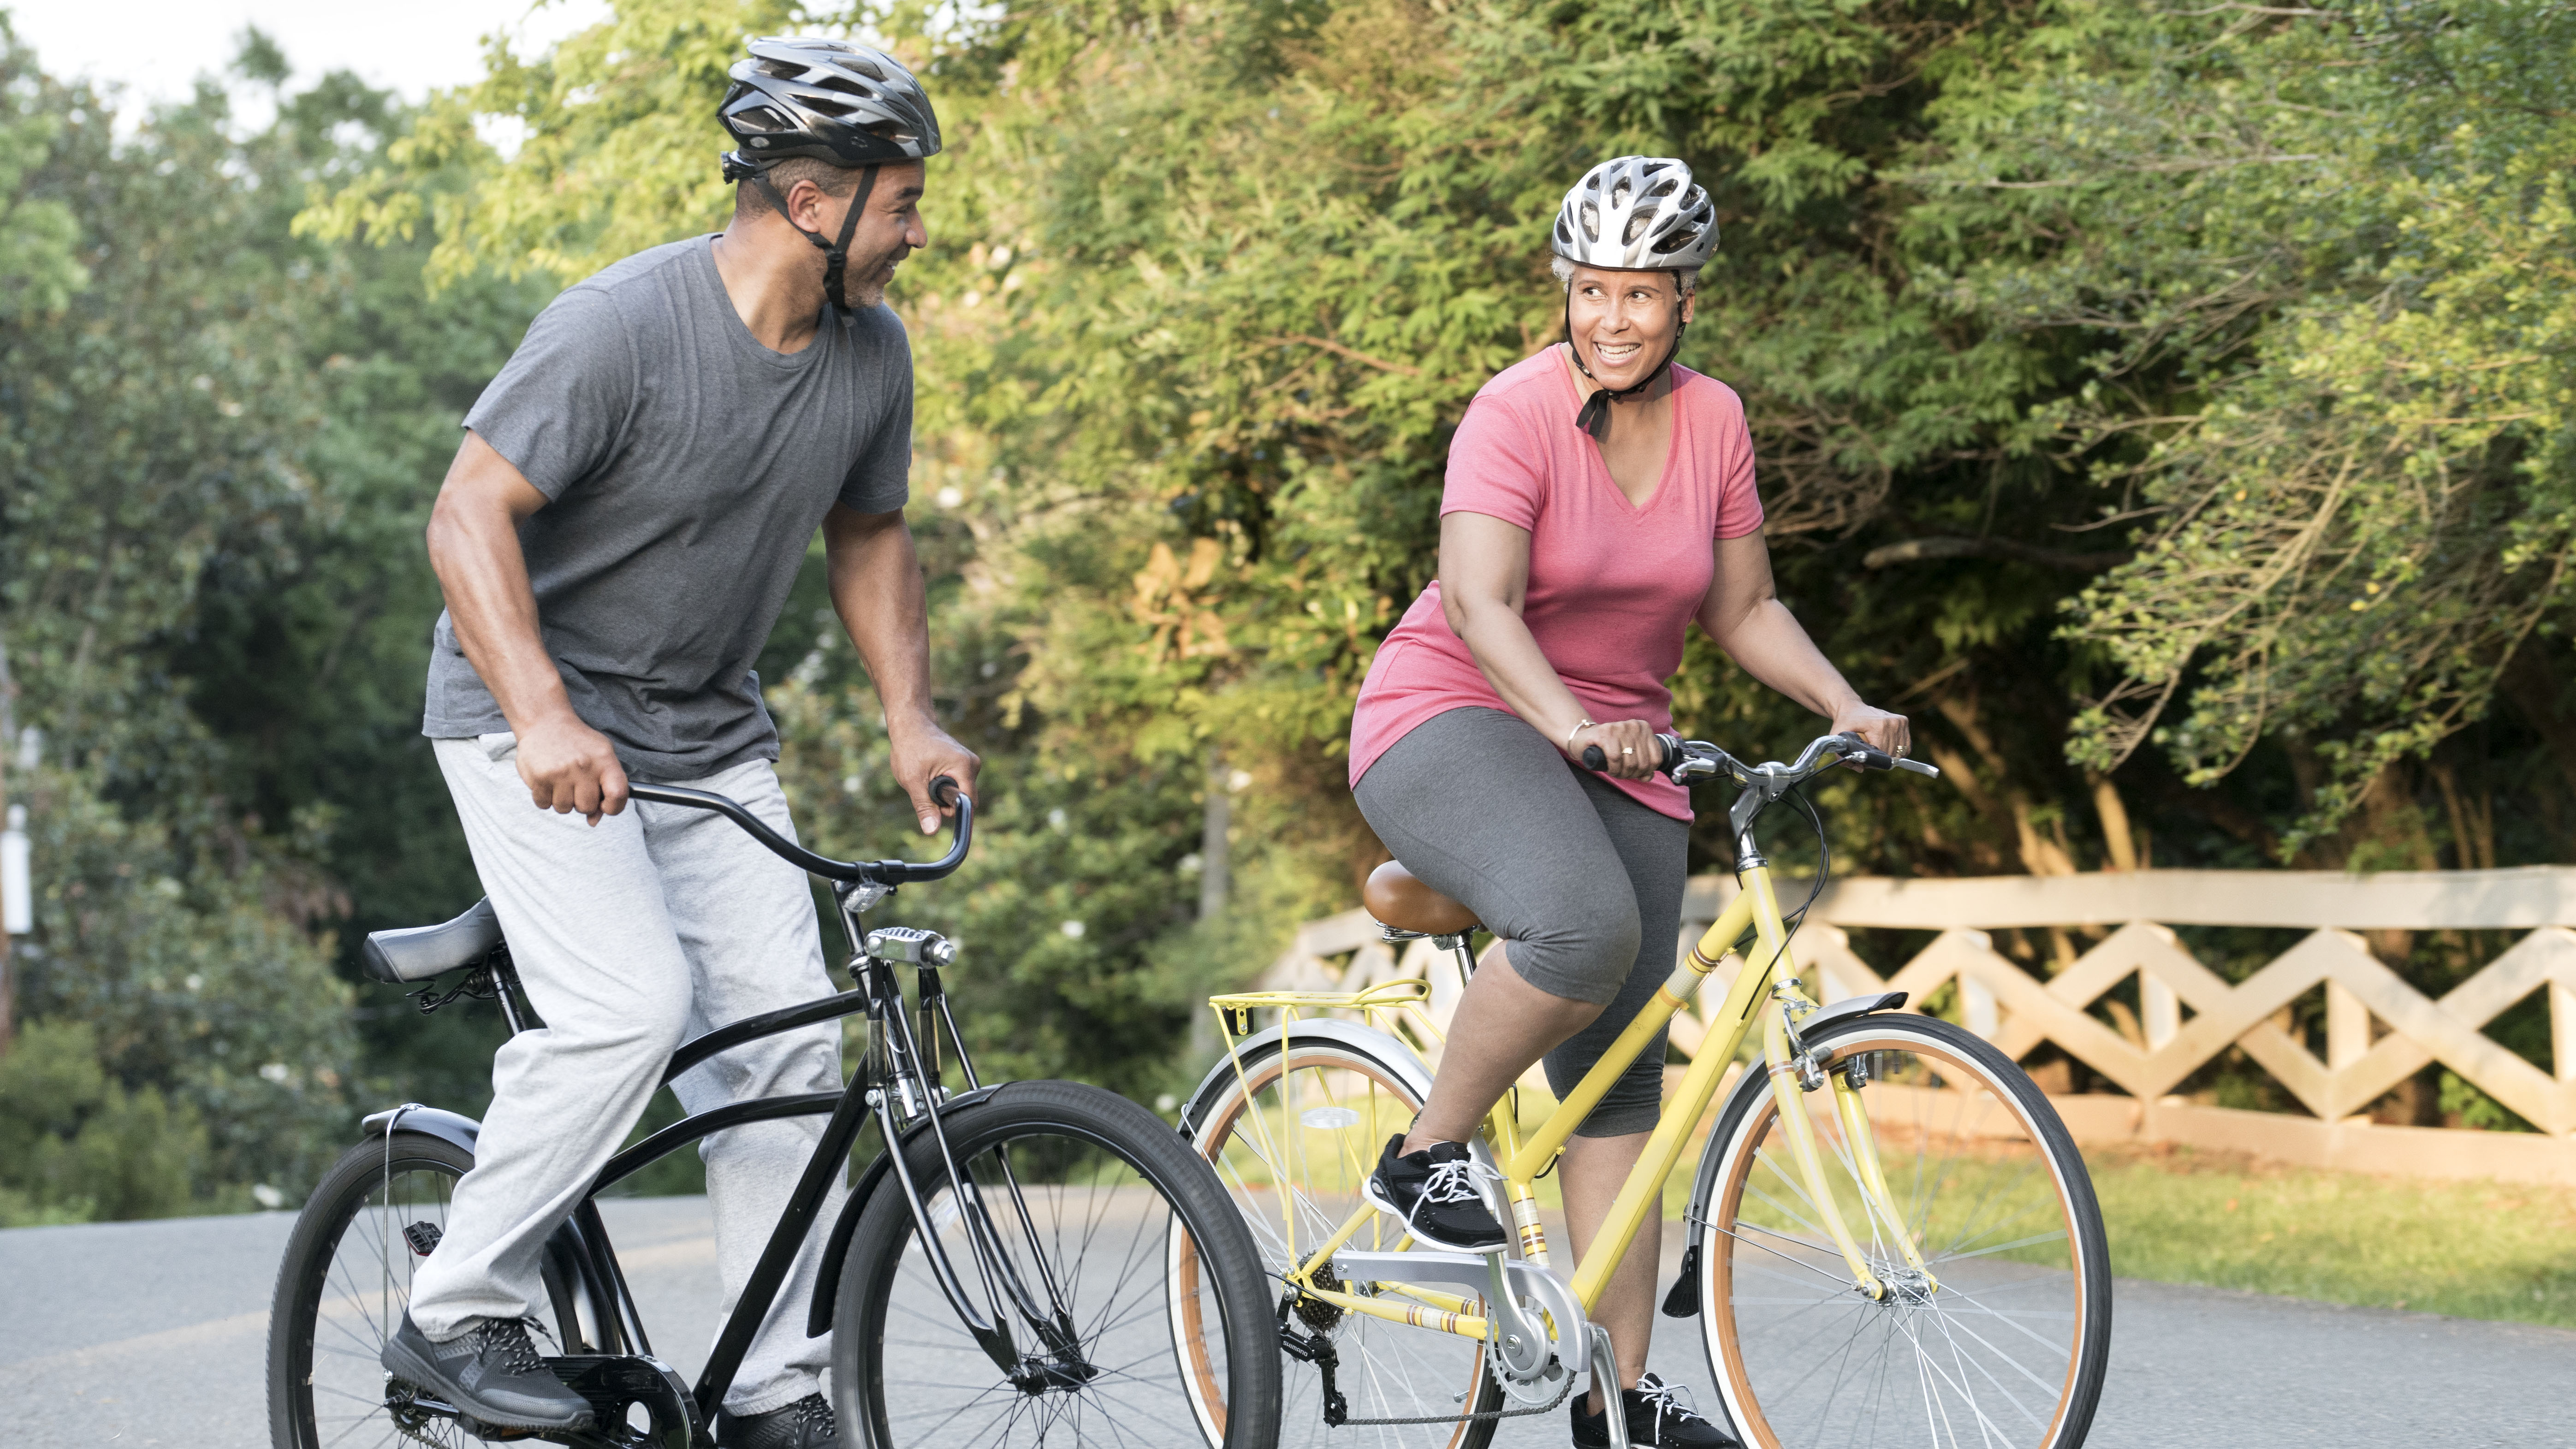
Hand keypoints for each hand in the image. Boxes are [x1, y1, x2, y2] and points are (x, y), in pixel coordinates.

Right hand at [515, 712, 629, 824]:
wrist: (545, 722)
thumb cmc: (577, 743)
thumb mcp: (600, 756)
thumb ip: (605, 787)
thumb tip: (595, 820)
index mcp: (604, 760)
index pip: (618, 794)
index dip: (614, 807)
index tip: (606, 806)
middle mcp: (583, 766)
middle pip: (587, 807)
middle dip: (582, 803)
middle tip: (576, 786)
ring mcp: (560, 772)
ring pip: (564, 809)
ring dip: (562, 800)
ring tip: (561, 781)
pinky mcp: (539, 777)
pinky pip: (544, 805)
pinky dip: (544, 798)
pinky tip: (547, 781)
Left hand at [889, 716, 980, 834]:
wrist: (911, 724)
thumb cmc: (909, 748)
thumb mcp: (913, 780)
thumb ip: (924, 806)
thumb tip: (931, 831)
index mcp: (965, 767)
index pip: (968, 803)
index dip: (950, 809)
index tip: (932, 804)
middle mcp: (973, 765)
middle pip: (963, 798)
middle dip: (943, 800)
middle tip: (924, 785)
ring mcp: (970, 763)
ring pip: (959, 792)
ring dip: (941, 791)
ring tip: (926, 775)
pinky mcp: (964, 763)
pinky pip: (957, 783)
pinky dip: (943, 783)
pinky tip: (931, 771)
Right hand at [1567, 718, 1659, 780]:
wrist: (1583, 738)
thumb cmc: (1609, 747)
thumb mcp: (1630, 754)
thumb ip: (1643, 764)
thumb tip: (1648, 777)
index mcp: (1644, 728)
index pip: (1656, 758)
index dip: (1647, 772)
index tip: (1637, 774)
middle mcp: (1633, 725)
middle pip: (1643, 763)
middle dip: (1632, 774)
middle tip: (1623, 775)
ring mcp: (1619, 727)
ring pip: (1630, 762)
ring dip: (1622, 773)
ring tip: (1616, 772)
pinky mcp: (1605, 733)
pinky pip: (1615, 758)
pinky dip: (1613, 769)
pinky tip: (1610, 769)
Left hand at [1830, 701, 1911, 765]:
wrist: (1852, 707)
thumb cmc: (1845, 722)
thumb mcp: (1838, 736)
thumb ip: (1842, 754)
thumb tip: (1859, 768)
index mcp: (1879, 725)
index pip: (1882, 753)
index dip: (1872, 761)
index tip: (1863, 759)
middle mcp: (1892, 722)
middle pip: (1891, 753)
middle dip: (1879, 759)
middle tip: (1868, 754)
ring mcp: (1900, 721)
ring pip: (1899, 751)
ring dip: (1889, 755)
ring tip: (1876, 749)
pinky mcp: (1904, 721)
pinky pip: (1905, 745)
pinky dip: (1897, 750)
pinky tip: (1886, 746)